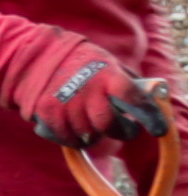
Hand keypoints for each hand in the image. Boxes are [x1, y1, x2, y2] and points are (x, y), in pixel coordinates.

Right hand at [35, 52, 174, 151]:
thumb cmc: (80, 60)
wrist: (39, 56)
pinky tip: (77, 134)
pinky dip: (74, 140)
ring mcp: (66, 103)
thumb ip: (123, 80)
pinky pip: (65, 137)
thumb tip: (142, 98)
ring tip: (97, 130)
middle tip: (126, 132)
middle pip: (107, 124)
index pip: (132, 98)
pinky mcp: (48, 113)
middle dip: (120, 132)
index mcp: (107, 75)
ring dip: (96, 136)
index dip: (147, 115)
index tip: (157, 128)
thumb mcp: (106, 62)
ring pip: (87, 134)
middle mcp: (87, 90)